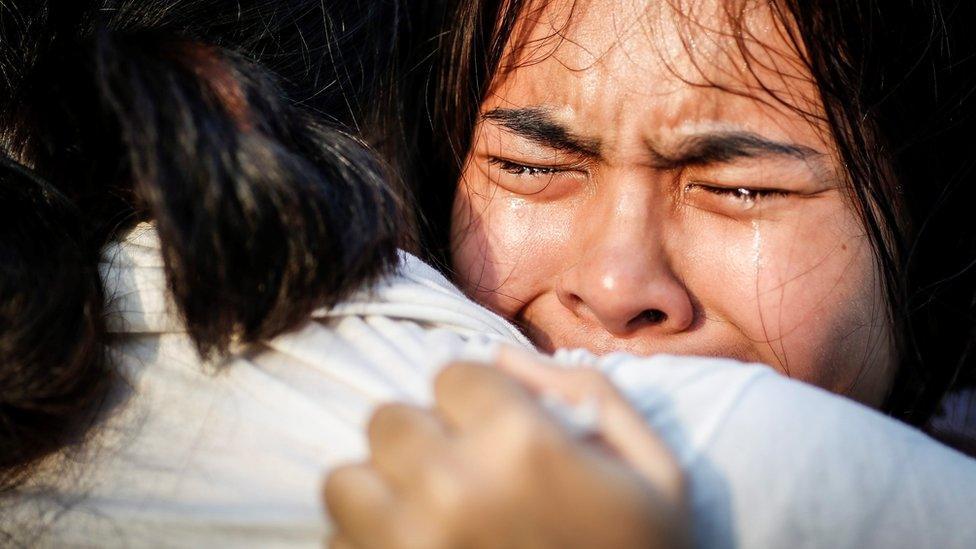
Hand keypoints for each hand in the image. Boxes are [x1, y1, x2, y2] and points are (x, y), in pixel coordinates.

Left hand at [324, 347, 688, 548]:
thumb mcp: (653, 469)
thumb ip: (585, 391)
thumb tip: (497, 361)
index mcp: (521, 443)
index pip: (451, 374)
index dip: (480, 403)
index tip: (502, 436)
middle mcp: (450, 487)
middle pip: (389, 419)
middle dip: (426, 438)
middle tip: (463, 475)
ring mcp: (406, 545)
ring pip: (347, 479)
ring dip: (383, 489)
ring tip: (428, 514)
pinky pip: (339, 542)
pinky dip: (370, 544)